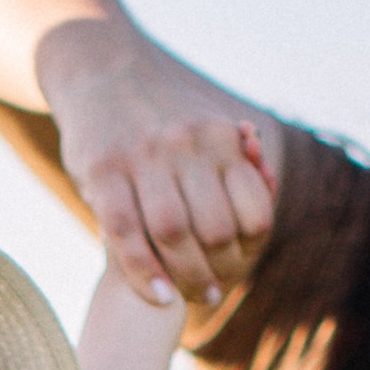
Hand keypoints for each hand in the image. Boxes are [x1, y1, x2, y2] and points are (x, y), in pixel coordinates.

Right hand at [38, 20, 278, 310]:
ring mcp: (142, 155)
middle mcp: (186, 143)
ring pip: (172, 233)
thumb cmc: (163, 115)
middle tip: (213, 293)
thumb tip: (268, 182)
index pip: (252, 211)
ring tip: (189, 299)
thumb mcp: (207, 126)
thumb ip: (237, 158)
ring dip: (184, 278)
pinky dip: (143, 271)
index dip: (250, 251)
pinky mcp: (102, 169)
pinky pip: (125, 231)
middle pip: (214, 229)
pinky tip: (159, 295)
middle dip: (217, 272)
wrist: (102, 71)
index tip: (240, 269)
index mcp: (221, 137)